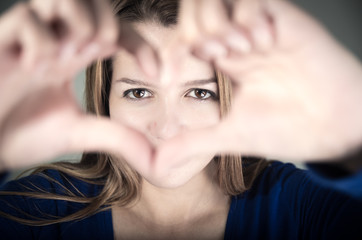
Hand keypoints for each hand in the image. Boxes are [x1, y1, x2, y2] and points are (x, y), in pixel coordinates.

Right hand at [0, 0, 157, 169]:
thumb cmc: (22, 133)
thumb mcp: (77, 132)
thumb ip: (113, 135)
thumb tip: (150, 153)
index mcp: (76, 57)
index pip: (118, 32)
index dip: (142, 45)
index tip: (157, 73)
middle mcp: (57, 42)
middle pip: (95, 3)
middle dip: (109, 24)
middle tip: (100, 52)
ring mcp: (30, 40)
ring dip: (79, 24)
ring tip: (69, 56)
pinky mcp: (3, 42)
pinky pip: (29, 20)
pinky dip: (41, 43)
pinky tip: (32, 67)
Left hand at [155, 0, 361, 172]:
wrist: (335, 129)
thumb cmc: (288, 129)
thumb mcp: (231, 136)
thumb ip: (193, 143)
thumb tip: (159, 163)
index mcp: (227, 61)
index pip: (187, 36)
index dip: (173, 49)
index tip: (168, 75)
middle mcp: (241, 39)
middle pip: (198, 10)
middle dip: (194, 28)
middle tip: (213, 54)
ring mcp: (262, 27)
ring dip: (221, 22)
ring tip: (242, 50)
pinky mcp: (286, 21)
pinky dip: (248, 16)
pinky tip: (262, 41)